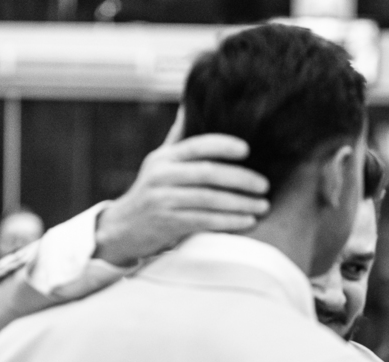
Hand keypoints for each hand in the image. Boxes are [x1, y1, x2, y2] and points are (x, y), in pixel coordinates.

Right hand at [93, 110, 269, 266]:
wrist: (124, 228)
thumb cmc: (152, 192)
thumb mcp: (160, 163)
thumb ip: (178, 140)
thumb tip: (189, 106)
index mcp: (164, 158)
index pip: (195, 146)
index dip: (222, 146)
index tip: (247, 149)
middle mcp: (161, 176)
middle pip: (207, 174)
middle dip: (240, 179)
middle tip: (264, 185)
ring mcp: (163, 200)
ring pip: (209, 199)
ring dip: (240, 203)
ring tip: (263, 205)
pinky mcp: (167, 223)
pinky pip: (204, 221)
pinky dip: (229, 222)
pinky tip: (248, 221)